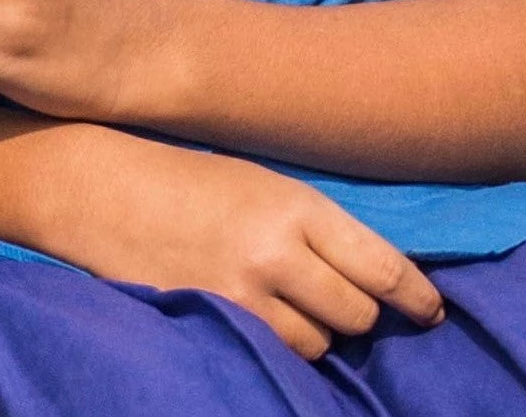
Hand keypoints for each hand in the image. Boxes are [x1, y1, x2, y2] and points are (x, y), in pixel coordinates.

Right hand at [46, 130, 443, 360]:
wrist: (95, 183)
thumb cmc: (178, 173)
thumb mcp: (254, 179)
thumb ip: (309, 223)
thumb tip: (368, 272)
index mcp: (293, 203)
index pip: (381, 265)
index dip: (415, 296)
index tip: (430, 310)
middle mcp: (277, 251)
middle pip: (358, 312)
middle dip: (357, 311)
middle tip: (339, 298)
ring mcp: (243, 292)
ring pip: (320, 342)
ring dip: (315, 330)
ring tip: (286, 302)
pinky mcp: (213, 319)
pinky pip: (276, 353)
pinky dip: (279, 343)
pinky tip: (260, 318)